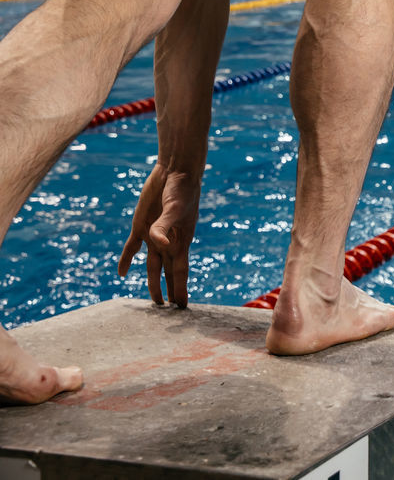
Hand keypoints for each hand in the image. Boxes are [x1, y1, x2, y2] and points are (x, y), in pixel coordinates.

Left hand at [117, 166, 198, 307]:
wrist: (175, 171)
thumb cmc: (182, 189)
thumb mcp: (175, 208)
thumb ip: (165, 227)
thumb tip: (160, 245)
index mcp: (181, 240)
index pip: (180, 271)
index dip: (181, 289)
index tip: (183, 306)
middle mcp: (168, 241)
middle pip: (168, 272)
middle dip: (171, 291)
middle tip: (171, 310)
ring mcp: (154, 235)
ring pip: (152, 265)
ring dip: (152, 282)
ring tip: (155, 300)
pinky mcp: (140, 226)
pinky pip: (131, 248)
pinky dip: (126, 260)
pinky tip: (121, 273)